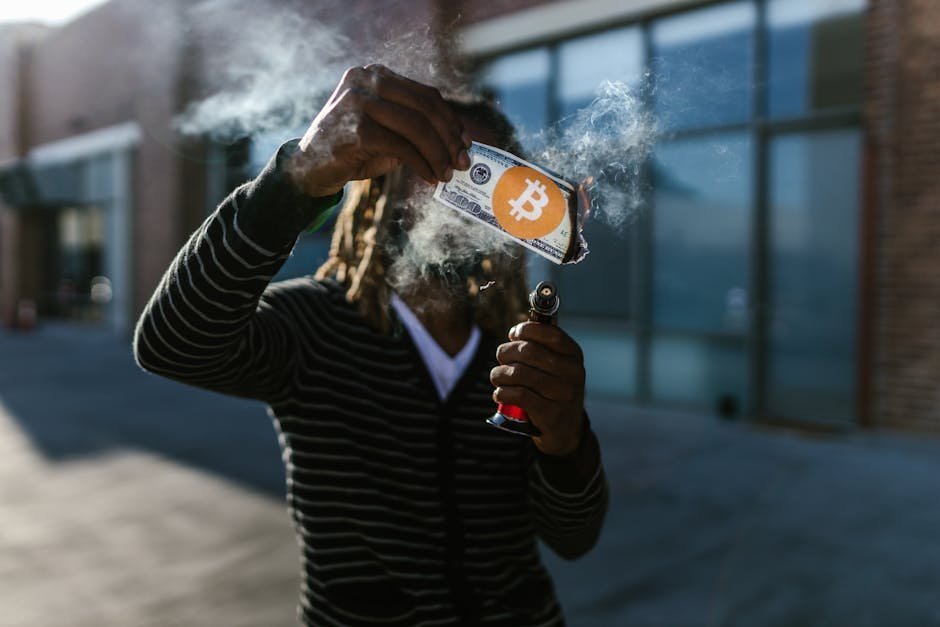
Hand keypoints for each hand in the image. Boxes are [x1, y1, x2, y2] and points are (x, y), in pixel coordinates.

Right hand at [288, 64, 471, 197]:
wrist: (308, 167)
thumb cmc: (352, 149)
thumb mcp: (385, 129)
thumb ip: (414, 126)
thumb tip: (457, 141)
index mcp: (375, 74)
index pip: (425, 95)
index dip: (450, 120)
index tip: (465, 142)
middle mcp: (366, 80)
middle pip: (425, 108)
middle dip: (449, 138)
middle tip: (462, 162)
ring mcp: (359, 102)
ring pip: (416, 128)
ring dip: (438, 154)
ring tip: (448, 174)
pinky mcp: (357, 129)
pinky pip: (402, 148)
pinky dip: (422, 164)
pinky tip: (430, 178)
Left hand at [491, 321, 586, 456]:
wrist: (566, 431)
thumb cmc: (554, 391)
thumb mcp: (556, 367)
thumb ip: (541, 348)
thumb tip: (517, 330)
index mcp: (574, 356)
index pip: (550, 333)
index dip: (526, 330)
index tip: (513, 335)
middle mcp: (573, 373)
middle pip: (528, 351)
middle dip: (506, 352)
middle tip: (501, 359)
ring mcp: (563, 394)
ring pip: (519, 373)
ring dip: (499, 374)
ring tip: (497, 378)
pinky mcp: (551, 413)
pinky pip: (518, 395)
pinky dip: (502, 392)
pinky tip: (500, 393)